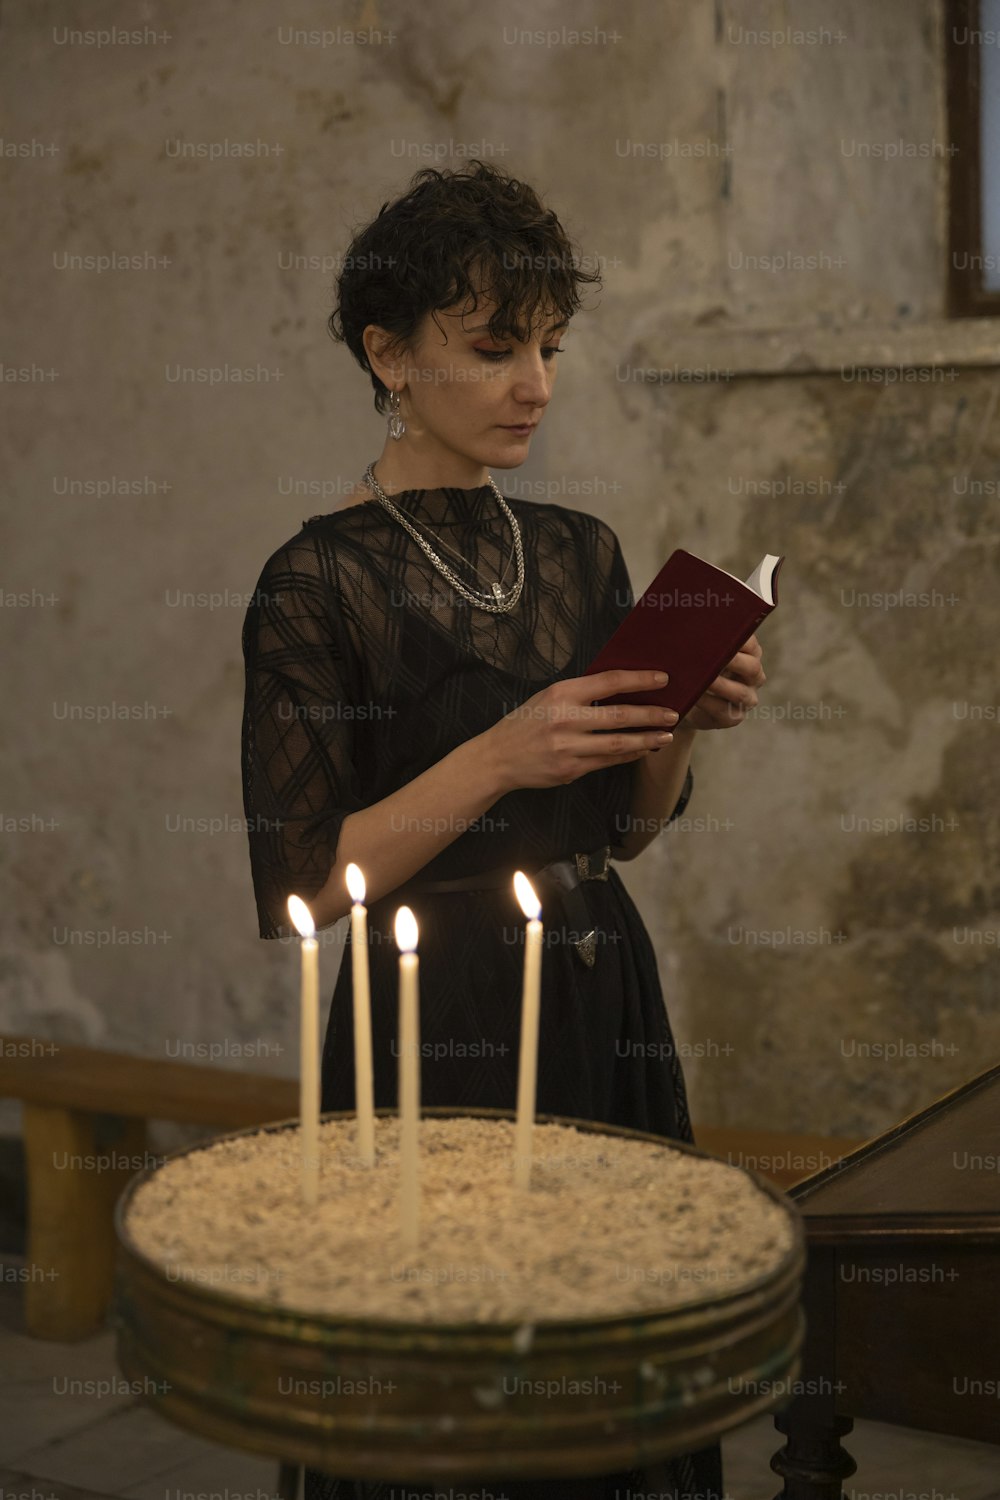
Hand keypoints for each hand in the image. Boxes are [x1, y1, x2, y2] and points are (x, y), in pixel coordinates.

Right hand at [484, 669, 680, 792]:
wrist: (498, 758)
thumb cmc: (525, 723)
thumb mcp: (548, 697)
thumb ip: (581, 693)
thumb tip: (622, 689)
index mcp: (561, 694)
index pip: (609, 682)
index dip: (640, 680)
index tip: (662, 679)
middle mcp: (565, 720)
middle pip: (620, 716)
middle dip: (651, 714)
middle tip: (673, 713)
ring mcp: (568, 748)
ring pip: (618, 744)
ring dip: (646, 740)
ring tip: (666, 735)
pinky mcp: (570, 770)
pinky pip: (608, 761)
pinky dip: (628, 755)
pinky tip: (643, 750)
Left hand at [682, 633, 766, 731]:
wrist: (683, 703)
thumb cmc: (693, 669)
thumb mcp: (700, 653)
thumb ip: (703, 640)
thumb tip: (689, 624)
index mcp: (750, 655)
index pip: (750, 644)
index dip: (738, 638)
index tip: (718, 633)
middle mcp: (753, 677)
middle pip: (752, 668)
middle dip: (734, 661)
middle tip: (712, 654)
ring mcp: (746, 699)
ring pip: (740, 692)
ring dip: (721, 685)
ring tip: (702, 679)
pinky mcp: (733, 717)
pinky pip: (724, 710)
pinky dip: (709, 703)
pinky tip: (695, 697)